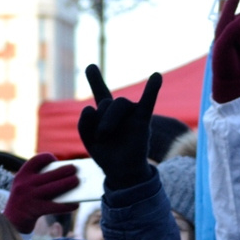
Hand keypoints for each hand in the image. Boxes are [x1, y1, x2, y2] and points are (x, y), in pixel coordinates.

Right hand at [2, 153, 78, 233]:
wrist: (10, 223)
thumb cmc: (24, 201)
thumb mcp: (25, 187)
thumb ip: (39, 181)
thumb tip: (65, 177)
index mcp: (22, 176)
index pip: (35, 160)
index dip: (47, 158)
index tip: (55, 159)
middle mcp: (24, 185)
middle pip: (49, 174)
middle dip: (64, 171)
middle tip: (74, 169)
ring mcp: (30, 197)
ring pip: (54, 188)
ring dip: (68, 184)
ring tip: (77, 181)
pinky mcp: (36, 210)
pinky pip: (55, 206)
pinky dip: (67, 205)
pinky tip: (75, 204)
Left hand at [77, 65, 160, 191]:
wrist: (122, 173)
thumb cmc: (106, 155)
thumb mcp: (87, 140)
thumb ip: (83, 123)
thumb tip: (89, 107)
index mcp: (105, 114)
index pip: (101, 92)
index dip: (95, 79)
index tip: (90, 66)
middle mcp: (119, 112)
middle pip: (106, 102)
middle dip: (100, 119)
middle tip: (100, 137)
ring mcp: (132, 115)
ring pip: (119, 103)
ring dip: (108, 119)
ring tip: (104, 135)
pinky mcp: (143, 122)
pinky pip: (148, 102)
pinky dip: (152, 89)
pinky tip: (156, 77)